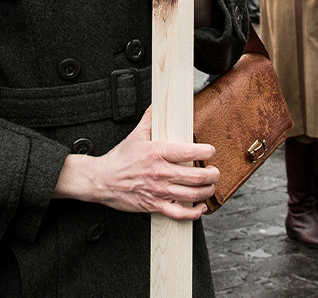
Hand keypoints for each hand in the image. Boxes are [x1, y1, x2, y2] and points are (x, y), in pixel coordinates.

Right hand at [54, 108, 218, 219]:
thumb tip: (156, 104)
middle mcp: (160, 173)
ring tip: (210, 186)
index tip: (210, 151)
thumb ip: (150, 119)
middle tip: (215, 171)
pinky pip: (179, 214)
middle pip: (196, 176)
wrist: (102, 180)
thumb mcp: (135, 135)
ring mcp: (159, 191)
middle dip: (212, 174)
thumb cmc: (119, 159)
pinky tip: (199, 208)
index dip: (205, 152)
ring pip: (192, 195)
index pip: (188, 152)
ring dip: (206, 191)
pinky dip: (193, 213)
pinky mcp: (155, 206)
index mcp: (157, 153)